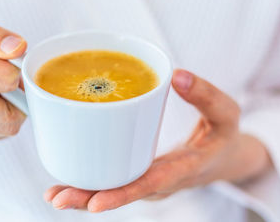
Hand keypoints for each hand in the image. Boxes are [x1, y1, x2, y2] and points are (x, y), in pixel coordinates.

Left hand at [44, 69, 270, 211]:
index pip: (150, 184)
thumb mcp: (226, 113)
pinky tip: (68, 182)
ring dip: (83, 194)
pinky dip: (92, 183)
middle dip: (89, 198)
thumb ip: (206, 96)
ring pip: (114, 190)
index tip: (95, 203)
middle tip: (57, 198)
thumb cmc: (223, 135)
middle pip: (123, 192)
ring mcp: (148, 181)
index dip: (122, 194)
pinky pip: (115, 181)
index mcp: (183, 169)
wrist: (222, 157)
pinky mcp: (139, 173)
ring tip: (53, 195)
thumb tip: (178, 76)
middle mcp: (161, 182)